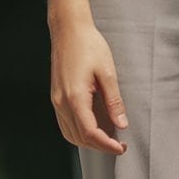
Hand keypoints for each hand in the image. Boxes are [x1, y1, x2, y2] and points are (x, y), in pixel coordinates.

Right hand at [49, 17, 127, 153]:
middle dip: (100, 147)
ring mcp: (56, 100)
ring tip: (108, 140)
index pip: (90, 133)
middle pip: (79, 137)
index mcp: (75, 97)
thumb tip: (121, 124)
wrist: (68, 30)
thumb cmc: (88, 46)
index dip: (106, 145)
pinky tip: (93, 130)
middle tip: (120, 146)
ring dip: (89, 142)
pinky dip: (79, 133)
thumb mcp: (107, 73)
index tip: (121, 148)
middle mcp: (62, 102)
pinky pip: (65, 124)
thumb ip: (114, 101)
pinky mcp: (56, 97)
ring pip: (70, 134)